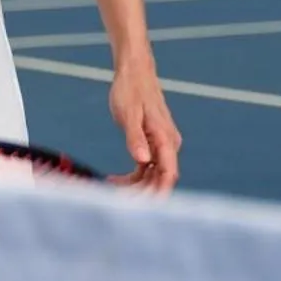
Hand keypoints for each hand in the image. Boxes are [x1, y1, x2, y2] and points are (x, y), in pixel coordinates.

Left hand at [108, 56, 180, 191]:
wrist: (134, 71)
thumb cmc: (131, 89)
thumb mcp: (129, 113)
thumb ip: (135, 137)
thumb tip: (142, 160)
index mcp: (165, 139)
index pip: (168, 174)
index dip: (159, 193)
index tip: (146, 209)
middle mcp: (168, 145)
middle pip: (160, 179)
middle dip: (143, 193)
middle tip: (117, 202)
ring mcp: (161, 145)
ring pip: (153, 175)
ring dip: (136, 186)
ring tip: (112, 190)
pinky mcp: (153, 144)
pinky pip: (146, 167)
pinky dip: (133, 176)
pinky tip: (115, 179)